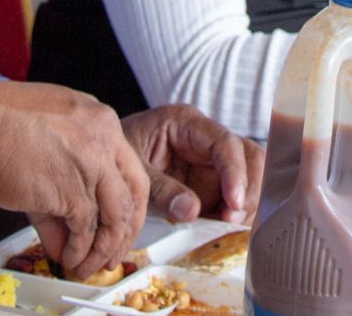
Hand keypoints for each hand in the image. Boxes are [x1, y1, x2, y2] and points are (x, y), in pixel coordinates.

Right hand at [0, 80, 148, 281]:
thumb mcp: (46, 140)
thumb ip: (65, 184)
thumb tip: (68, 234)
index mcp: (101, 121)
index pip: (131, 167)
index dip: (127, 202)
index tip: (120, 223)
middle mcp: (104, 138)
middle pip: (134, 193)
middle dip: (126, 230)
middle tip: (113, 252)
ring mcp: (92, 164)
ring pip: (115, 216)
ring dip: (102, 248)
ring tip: (88, 264)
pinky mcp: (71, 190)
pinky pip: (85, 229)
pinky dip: (79, 249)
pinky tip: (69, 258)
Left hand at [120, 104, 262, 225]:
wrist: (102, 160)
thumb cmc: (115, 154)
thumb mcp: (133, 171)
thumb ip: (161, 190)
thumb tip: (192, 211)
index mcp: (186, 123)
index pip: (224, 142)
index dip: (235, 172)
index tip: (233, 203)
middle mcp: (205, 139)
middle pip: (248, 156)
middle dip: (249, 188)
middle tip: (232, 219)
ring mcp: (211, 162)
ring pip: (249, 175)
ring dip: (246, 202)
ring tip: (228, 225)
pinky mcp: (211, 183)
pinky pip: (234, 196)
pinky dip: (236, 213)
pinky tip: (225, 227)